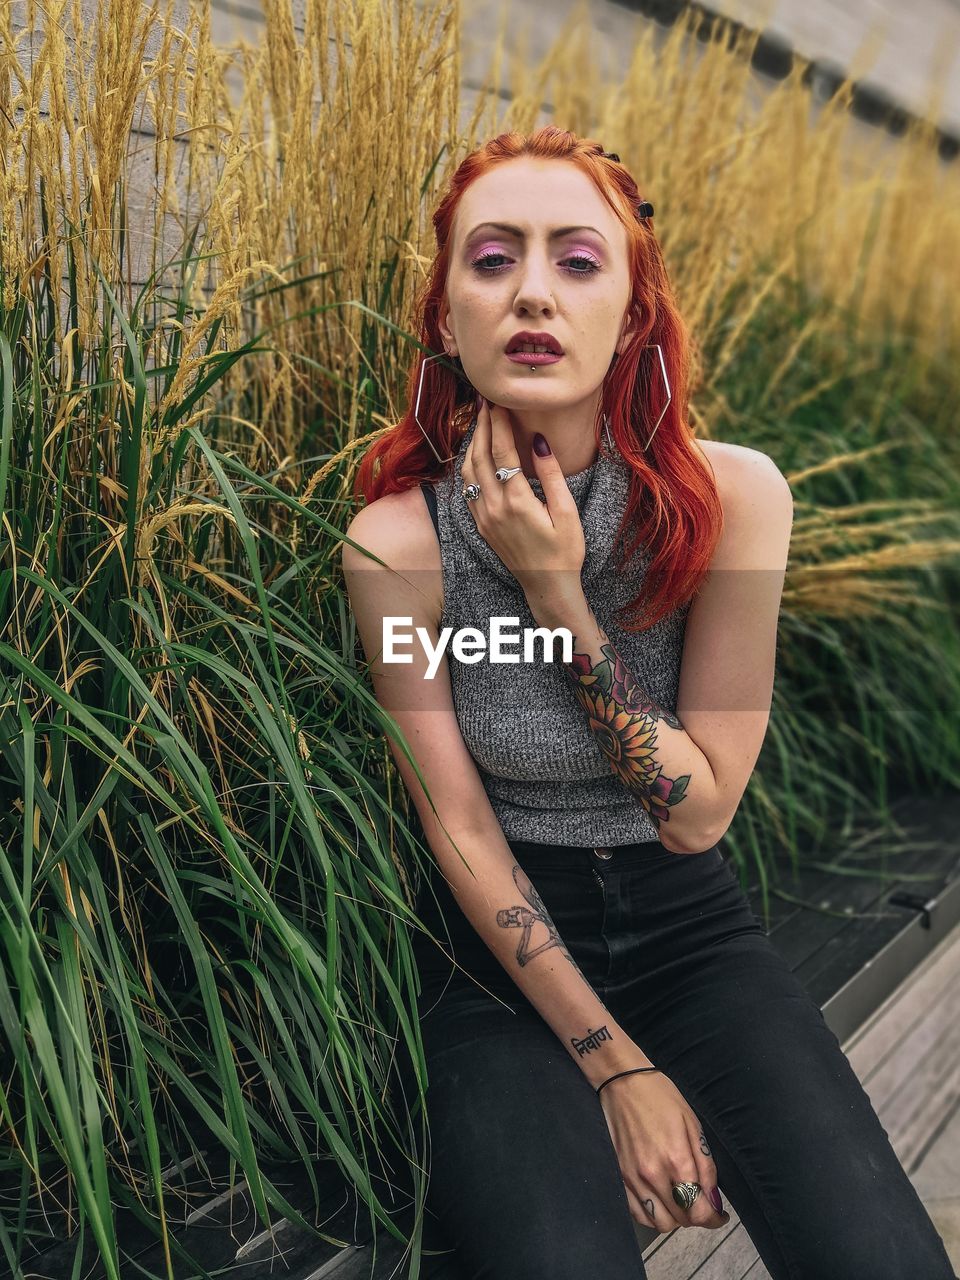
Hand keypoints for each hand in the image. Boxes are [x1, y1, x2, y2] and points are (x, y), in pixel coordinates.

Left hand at [461, 399, 585, 597]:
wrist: (546, 586)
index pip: (502, 452)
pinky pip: (468, 488)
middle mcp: (494, 508)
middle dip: (483, 426)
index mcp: (517, 501)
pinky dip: (469, 465)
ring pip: (469, 471)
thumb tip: (539, 440)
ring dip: (472, 444)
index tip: (500, 402)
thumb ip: (552, 474)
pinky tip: (475, 454)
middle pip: (481, 456)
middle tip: (485, 402)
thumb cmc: (565, 551)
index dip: (500, 424)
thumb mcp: (566, 512)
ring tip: (481, 422)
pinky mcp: (481, 525)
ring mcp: (483, 517)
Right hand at [598, 1068, 729, 1234]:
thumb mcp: (693, 1124)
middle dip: (696, 1215)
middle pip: (681, 1220)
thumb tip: (713, 1200)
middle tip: (700, 1202)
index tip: (719, 1214)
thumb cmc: (661, 1097)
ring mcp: (633, 1178)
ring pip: (659, 1223)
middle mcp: (654, 1175)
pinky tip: (659, 1198)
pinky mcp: (619, 1177)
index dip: (714, 1218)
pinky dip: (652, 1214)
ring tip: (679, 1200)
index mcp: (677, 1160)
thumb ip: (706, 1166)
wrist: (623, 1082)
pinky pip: (638, 1213)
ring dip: (674, 1217)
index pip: (699, 1211)